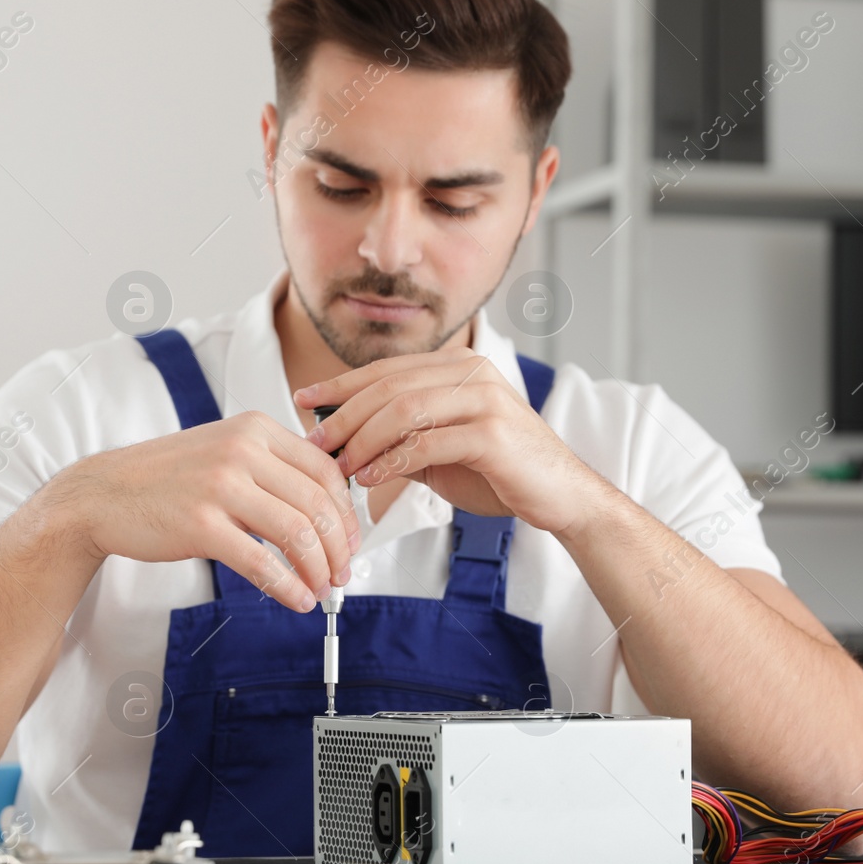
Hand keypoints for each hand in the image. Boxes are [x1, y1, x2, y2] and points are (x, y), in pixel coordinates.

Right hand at [52, 411, 358, 611]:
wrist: (103, 494)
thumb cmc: (167, 478)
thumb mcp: (224, 450)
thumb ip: (271, 467)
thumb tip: (326, 509)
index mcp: (255, 429)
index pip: (325, 471)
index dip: (347, 514)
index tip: (351, 541)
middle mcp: (242, 450)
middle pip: (317, 505)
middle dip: (339, 548)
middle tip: (341, 574)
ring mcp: (220, 486)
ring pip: (297, 534)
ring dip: (318, 570)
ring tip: (321, 590)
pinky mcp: (201, 524)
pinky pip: (262, 563)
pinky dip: (288, 587)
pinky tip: (297, 599)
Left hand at [294, 349, 592, 533]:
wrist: (559, 496)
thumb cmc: (498, 473)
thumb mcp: (440, 448)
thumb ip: (400, 437)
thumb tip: (343, 441)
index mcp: (458, 368)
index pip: (387, 370)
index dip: (340, 384)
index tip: (304, 400)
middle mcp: (472, 374)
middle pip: (389, 386)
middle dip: (344, 414)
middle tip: (315, 442)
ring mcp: (485, 400)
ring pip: (404, 409)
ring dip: (363, 439)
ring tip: (339, 465)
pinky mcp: (493, 435)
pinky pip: (427, 442)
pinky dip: (392, 460)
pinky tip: (369, 478)